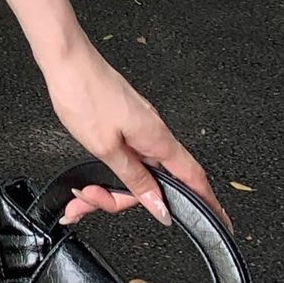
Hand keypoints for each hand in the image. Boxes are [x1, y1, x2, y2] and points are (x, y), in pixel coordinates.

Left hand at [41, 36, 234, 234]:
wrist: (64, 58)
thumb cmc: (83, 92)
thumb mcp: (106, 147)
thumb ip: (134, 178)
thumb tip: (160, 206)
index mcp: (157, 139)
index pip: (193, 179)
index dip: (208, 203)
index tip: (219, 224)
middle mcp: (152, 132)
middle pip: (152, 183)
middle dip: (121, 198)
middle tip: (93, 198)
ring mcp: (137, 127)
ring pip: (132, 173)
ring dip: (106, 188)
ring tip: (81, 193)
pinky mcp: (121, 122)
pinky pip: (121, 158)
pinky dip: (104, 173)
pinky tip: (84, 183)